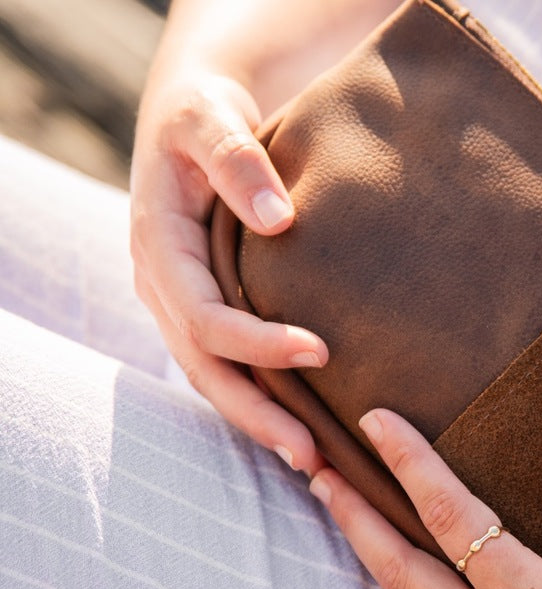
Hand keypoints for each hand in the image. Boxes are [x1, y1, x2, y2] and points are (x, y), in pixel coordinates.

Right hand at [130, 70, 327, 474]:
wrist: (196, 120)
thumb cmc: (207, 113)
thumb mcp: (213, 117)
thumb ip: (238, 160)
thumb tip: (279, 221)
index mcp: (160, 248)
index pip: (204, 318)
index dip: (257, 342)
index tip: (321, 352)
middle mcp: (164, 289)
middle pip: (206, 370)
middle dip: (256, 414)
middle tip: (311, 455)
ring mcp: (182, 306)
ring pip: (215, 379)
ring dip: (260, 422)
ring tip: (313, 462)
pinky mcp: (206, 313)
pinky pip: (229, 367)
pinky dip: (263, 400)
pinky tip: (305, 427)